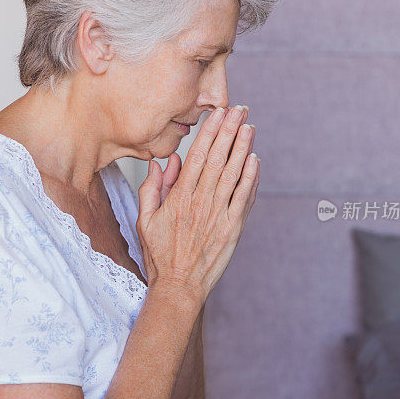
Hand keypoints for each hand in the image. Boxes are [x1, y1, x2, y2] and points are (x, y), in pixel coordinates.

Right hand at [136, 104, 259, 307]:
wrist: (178, 287)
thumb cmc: (160, 255)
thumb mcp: (144, 220)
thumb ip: (152, 189)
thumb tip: (163, 163)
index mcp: (178, 197)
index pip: (197, 156)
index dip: (209, 132)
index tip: (218, 114)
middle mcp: (200, 202)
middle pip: (217, 158)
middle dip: (229, 131)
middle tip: (240, 110)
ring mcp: (218, 215)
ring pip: (233, 174)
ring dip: (243, 148)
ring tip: (250, 127)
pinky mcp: (232, 229)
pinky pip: (244, 198)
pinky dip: (251, 178)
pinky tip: (255, 160)